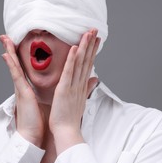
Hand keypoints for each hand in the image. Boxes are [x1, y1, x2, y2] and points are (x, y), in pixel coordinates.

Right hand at [0, 35, 44, 146]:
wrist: (34, 136)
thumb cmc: (40, 121)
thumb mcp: (47, 102)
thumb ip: (52, 91)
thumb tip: (59, 85)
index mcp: (29, 88)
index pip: (24, 67)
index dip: (20, 55)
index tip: (17, 43)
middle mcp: (23, 86)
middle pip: (17, 63)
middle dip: (11, 49)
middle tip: (6, 36)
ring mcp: (20, 88)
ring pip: (14, 65)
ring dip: (9, 51)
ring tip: (4, 39)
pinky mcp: (22, 92)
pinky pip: (16, 75)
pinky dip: (11, 64)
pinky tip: (7, 54)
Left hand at [49, 29, 99, 153]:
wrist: (67, 132)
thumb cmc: (70, 118)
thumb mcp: (80, 100)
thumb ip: (87, 88)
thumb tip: (95, 79)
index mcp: (82, 86)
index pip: (88, 64)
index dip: (93, 50)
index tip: (96, 39)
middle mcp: (80, 83)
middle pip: (87, 60)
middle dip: (91, 44)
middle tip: (95, 29)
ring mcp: (73, 86)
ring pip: (80, 63)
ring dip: (84, 47)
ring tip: (88, 33)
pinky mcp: (65, 89)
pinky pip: (69, 72)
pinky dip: (72, 60)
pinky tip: (75, 48)